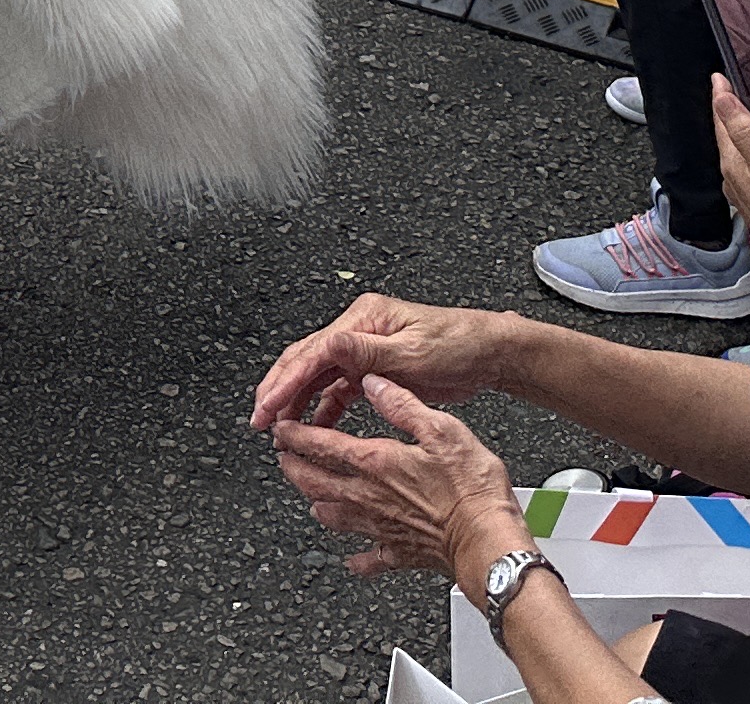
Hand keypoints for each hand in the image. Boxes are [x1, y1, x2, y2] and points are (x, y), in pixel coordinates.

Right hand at [247, 293, 512, 432]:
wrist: (488, 353)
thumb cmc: (458, 344)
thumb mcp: (413, 351)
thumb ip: (369, 352)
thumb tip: (331, 345)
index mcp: (364, 320)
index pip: (313, 351)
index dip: (286, 381)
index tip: (268, 406)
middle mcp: (359, 332)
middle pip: (305, 360)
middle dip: (279, 390)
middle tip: (261, 420)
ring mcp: (364, 351)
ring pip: (316, 377)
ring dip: (296, 402)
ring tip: (280, 429)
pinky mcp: (373, 371)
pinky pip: (337, 390)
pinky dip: (323, 409)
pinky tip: (315, 428)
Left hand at [271, 378, 523, 584]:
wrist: (487, 541)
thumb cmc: (470, 489)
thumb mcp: (440, 429)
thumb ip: (401, 405)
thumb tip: (373, 382)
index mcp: (377, 463)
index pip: (322, 446)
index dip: (296, 435)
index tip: (281, 428)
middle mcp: (371, 497)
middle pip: (317, 482)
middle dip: (294, 468)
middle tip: (283, 458)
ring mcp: (382, 527)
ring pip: (334, 516)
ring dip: (316, 502)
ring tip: (308, 495)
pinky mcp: (400, 553)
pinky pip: (369, 557)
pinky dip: (356, 557)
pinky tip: (351, 558)